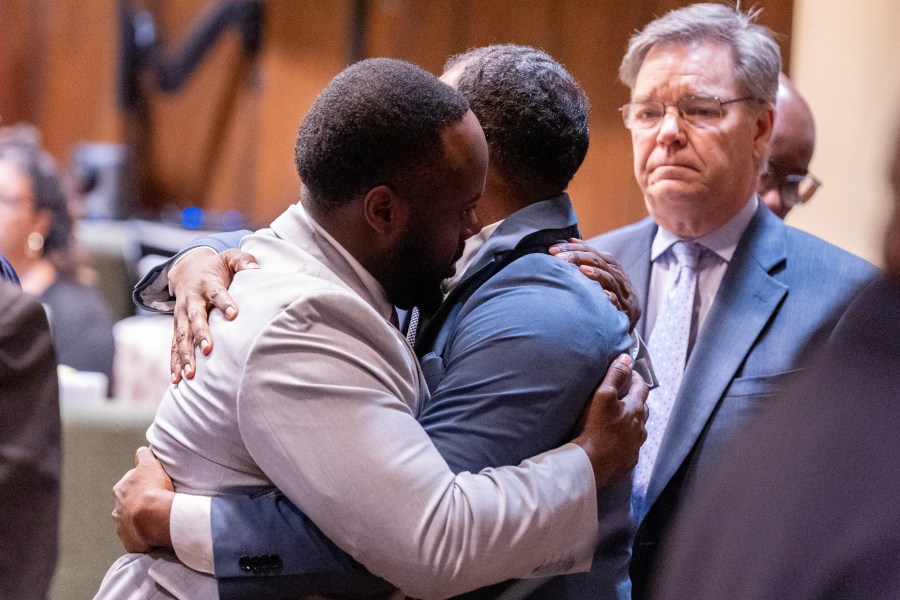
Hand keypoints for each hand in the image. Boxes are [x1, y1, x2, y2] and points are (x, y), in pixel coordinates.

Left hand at [112, 447, 175, 551]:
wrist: (154, 519)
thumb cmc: (153, 489)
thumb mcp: (149, 465)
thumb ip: (144, 456)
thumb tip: (141, 451)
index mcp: (120, 489)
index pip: (130, 483)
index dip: (142, 482)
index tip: (153, 485)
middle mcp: (117, 509)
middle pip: (128, 503)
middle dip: (139, 502)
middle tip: (156, 502)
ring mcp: (123, 527)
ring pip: (131, 522)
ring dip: (141, 520)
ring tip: (157, 519)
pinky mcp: (131, 542)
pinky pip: (138, 538)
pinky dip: (145, 535)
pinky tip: (156, 533)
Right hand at [169, 247, 258, 381]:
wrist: (187, 270)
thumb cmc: (217, 267)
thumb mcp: (230, 257)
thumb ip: (244, 260)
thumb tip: (257, 269)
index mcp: (206, 284)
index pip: (216, 293)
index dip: (225, 302)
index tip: (234, 314)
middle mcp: (191, 301)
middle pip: (195, 318)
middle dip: (200, 334)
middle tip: (208, 349)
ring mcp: (181, 316)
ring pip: (181, 337)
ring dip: (185, 355)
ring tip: (190, 374)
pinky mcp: (178, 328)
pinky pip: (174, 347)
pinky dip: (174, 363)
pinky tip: (177, 380)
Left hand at [549, 239, 641, 329]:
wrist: (632, 308)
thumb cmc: (611, 285)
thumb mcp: (601, 267)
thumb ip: (587, 255)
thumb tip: (571, 239)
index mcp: (607, 261)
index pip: (588, 250)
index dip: (570, 248)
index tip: (551, 249)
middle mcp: (614, 271)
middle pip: (595, 260)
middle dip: (576, 257)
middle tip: (558, 258)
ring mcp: (619, 287)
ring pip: (607, 277)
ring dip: (594, 273)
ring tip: (580, 270)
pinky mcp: (623, 305)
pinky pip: (616, 299)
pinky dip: (610, 297)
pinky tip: (602, 295)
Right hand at [571, 354, 648, 488]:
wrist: (591, 464)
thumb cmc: (595, 428)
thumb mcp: (603, 395)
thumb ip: (615, 375)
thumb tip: (626, 357)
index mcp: (635, 410)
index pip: (641, 388)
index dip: (636, 377)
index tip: (629, 372)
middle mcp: (640, 428)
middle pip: (642, 408)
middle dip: (635, 398)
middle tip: (624, 393)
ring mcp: (635, 446)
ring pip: (638, 428)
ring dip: (632, 420)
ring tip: (619, 416)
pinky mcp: (628, 460)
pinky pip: (631, 445)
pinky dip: (626, 438)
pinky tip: (615, 439)